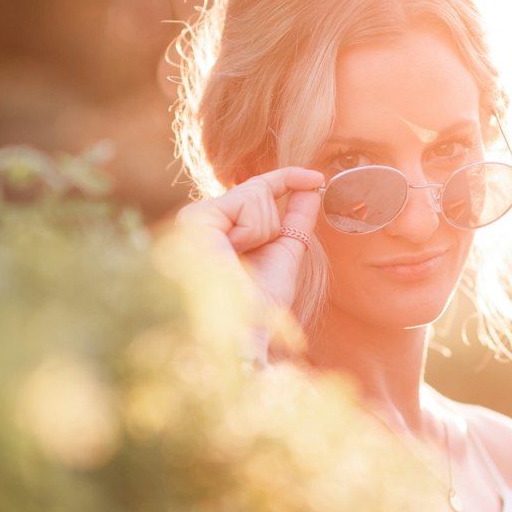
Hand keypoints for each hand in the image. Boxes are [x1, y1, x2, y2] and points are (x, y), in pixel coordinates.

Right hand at [174, 166, 324, 319]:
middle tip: (255, 256)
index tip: (318, 179)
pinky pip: (245, 200)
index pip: (255, 192)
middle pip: (258, 190)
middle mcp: (202, 224)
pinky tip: (234, 250)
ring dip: (264, 230)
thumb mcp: (285, 254)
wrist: (244, 331)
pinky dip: (254, 228)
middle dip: (273, 224)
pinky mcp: (194, 218)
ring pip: (254, 192)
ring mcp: (194, 220)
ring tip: (242, 260)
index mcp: (221, 232)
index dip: (288, 179)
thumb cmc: (261, 305)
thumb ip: (296, 219)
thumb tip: (312, 187)